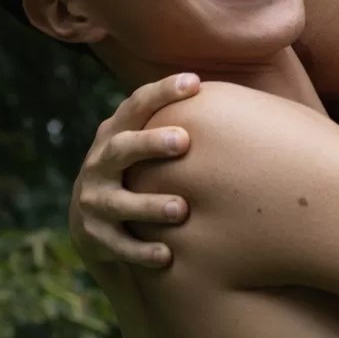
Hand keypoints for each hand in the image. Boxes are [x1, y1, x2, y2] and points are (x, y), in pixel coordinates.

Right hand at [68, 75, 199, 268]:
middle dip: (150, 144)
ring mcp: (96, 200)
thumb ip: (178, 126)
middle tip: (183, 140)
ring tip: (181, 209)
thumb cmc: (140, 174)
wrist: (94, 223)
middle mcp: (100, 164)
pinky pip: (118, 246)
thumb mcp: (147, 146)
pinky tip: (166, 255)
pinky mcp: (96, 236)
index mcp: (116, 134)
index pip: (136, 106)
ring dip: (149, 205)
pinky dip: (141, 251)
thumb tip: (245, 102)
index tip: (193, 82)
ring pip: (119, 202)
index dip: (162, 92)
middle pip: (121, 148)